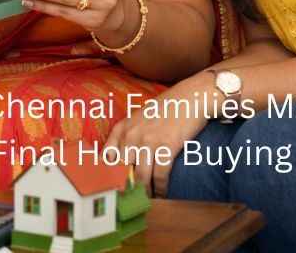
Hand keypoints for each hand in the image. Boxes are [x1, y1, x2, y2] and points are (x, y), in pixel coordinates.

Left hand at [104, 77, 212, 195]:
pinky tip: (162, 192)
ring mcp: (148, 141)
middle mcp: (131, 135)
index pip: (107, 158)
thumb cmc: (164, 109)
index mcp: (122, 128)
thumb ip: (127, 137)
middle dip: (127, 187)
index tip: (112, 187)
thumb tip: (121, 162)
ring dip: (145, 191)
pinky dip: (161, 188)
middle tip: (131, 198)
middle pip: (123, 170)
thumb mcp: (138, 119)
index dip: (109, 175)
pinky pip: (160, 175)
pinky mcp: (167, 147)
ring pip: (141, 177)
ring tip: (148, 198)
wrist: (189, 98)